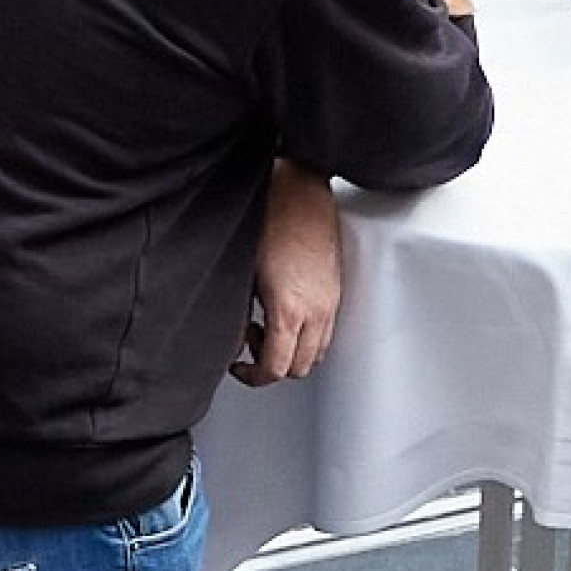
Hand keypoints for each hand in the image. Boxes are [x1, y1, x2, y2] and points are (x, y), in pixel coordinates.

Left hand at [238, 161, 344, 384]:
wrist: (300, 194)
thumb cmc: (270, 223)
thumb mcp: (243, 277)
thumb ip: (239, 316)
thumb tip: (234, 341)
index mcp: (288, 311)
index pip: (276, 368)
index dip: (253, 376)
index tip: (239, 367)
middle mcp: (316, 312)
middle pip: (300, 367)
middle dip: (273, 367)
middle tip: (250, 345)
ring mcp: (330, 302)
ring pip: (317, 352)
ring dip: (293, 352)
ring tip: (267, 327)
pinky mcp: (336, 291)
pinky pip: (326, 331)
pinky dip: (307, 336)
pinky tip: (286, 313)